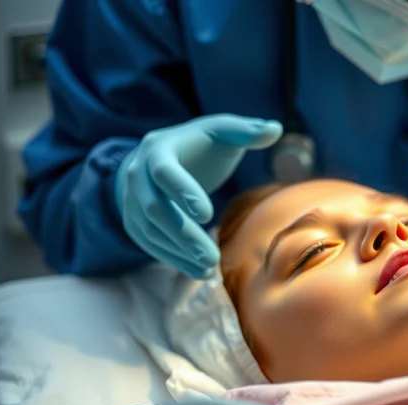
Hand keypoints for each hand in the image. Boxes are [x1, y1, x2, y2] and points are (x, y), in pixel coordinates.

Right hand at [115, 114, 282, 278]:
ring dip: (179, 253)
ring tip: (209, 269)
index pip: (164, 172)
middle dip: (184, 235)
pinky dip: (173, 260)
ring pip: (150, 231)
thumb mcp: (221, 132)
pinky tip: (199, 272)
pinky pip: (149, 244)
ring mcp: (131, 200)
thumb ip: (247, 131)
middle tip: (212, 257)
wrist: (158, 159)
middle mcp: (136, 174)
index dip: (183, 193)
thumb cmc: (199, 146)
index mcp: (158, 148)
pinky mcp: (134, 221)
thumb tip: (276, 128)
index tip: (207, 216)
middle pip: (155, 209)